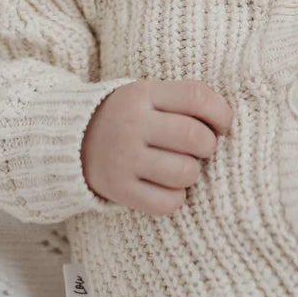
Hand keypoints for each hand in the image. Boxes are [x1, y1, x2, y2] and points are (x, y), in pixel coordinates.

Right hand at [81, 79, 232, 215]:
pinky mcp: (119, 189)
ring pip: (185, 172)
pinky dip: (176, 198)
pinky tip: (168, 187)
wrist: (71, 141)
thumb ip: (183, 99)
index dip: (221, 112)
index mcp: (143, 94)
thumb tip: (226, 122)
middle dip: (209, 145)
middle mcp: (133, 124)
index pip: (196, 96)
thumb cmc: (128, 116)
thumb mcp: (148, 94)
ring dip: (192, 173)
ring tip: (181, 166)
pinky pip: (167, 202)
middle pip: (194, 136)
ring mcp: (124, 158)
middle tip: (201, 148)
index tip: (223, 125)